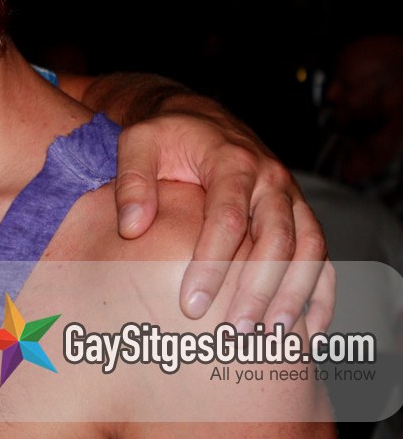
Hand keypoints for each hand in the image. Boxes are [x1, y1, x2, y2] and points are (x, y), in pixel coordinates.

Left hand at [114, 110, 333, 333]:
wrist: (198, 119)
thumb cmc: (165, 135)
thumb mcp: (138, 143)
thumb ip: (132, 182)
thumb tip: (132, 228)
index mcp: (232, 161)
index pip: (228, 218)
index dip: (212, 263)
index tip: (191, 302)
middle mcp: (270, 179)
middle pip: (276, 238)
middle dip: (257, 288)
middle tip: (235, 330)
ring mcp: (290, 197)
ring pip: (309, 248)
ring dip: (294, 293)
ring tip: (271, 335)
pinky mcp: (299, 214)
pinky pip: (322, 254)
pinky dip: (321, 291)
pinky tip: (308, 328)